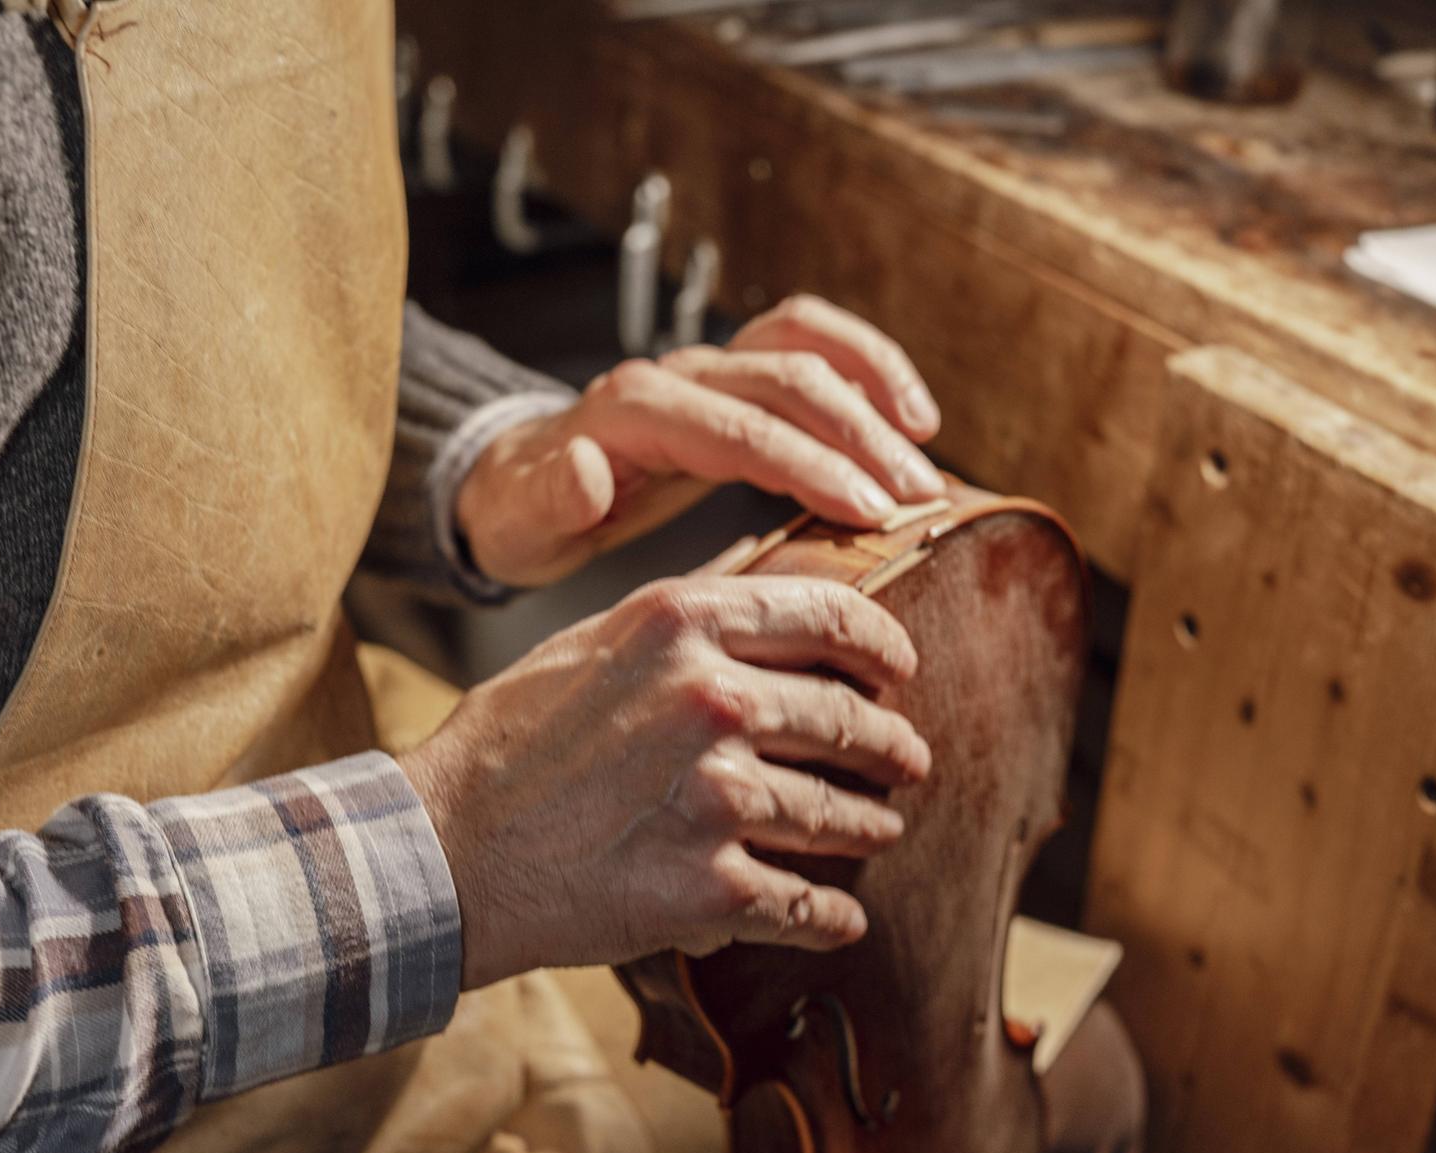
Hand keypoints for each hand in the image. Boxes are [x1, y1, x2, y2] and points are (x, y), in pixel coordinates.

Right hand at [396, 575, 930, 990]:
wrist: (445, 855)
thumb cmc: (505, 746)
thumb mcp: (587, 642)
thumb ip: (678, 620)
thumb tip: (759, 592)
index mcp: (680, 625)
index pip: (829, 617)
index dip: (882, 645)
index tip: (900, 668)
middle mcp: (712, 701)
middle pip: (847, 720)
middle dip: (890, 745)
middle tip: (906, 759)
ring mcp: (718, 800)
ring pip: (838, 815)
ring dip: (869, 825)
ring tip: (879, 827)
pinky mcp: (711, 892)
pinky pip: (808, 905)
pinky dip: (834, 915)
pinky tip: (843, 916)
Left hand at [456, 294, 942, 587]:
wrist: (509, 484)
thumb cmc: (519, 513)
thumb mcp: (517, 522)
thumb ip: (550, 497)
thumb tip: (586, 466)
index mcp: (631, 412)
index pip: (740, 431)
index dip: (811, 465)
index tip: (869, 512)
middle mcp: (675, 375)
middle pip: (785, 382)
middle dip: (860, 436)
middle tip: (917, 499)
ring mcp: (706, 369)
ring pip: (805, 347)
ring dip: (875, 390)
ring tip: (926, 453)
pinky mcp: (731, 379)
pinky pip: (808, 347)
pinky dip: (865, 367)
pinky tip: (910, 416)